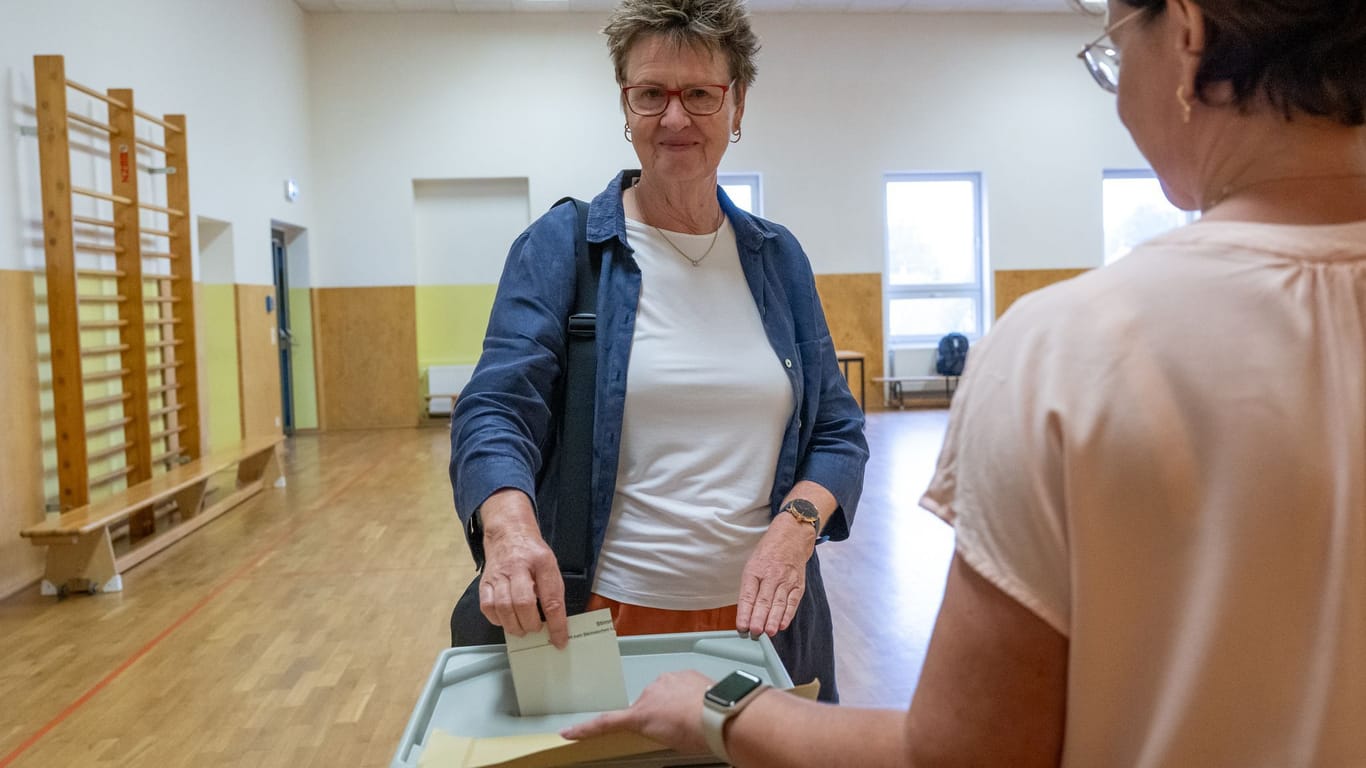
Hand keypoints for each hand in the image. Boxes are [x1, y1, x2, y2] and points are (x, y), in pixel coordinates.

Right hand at [478, 489, 568, 648]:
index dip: (557, 624)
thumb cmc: (532, 553)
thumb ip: (552, 590)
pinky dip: (497, 619)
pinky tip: (506, 620)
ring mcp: (498, 575)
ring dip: (514, 625)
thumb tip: (555, 622)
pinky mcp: (485, 582)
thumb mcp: (550, 565)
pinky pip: (487, 606)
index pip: (551, 599)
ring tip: (522, 629)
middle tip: (536, 629)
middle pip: (523, 603)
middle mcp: (518, 567)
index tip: (560, 641)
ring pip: (503, 607)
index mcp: (541, 562)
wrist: (509, 532)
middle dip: (531, 623)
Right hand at [560, 670, 712, 754]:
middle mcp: (649, 693)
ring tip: (692, 716)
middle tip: (676, 728)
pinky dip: (686, 693)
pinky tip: (699, 704)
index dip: (585, 729)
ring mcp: (667, 681)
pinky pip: (679, 684)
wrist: (721, 714)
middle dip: (656, 715)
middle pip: (644, 706)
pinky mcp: (683, 672)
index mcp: (641, 714)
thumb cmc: (696, 733)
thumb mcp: (669, 741)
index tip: (569, 732)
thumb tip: (661, 729)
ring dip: (673, 702)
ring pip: (663, 693)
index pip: (606, 723)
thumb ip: (656, 731)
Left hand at [736, 514, 813, 638]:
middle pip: (764, 600)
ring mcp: (786, 580)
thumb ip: (749, 588)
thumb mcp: (752, 565)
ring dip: (773, 619)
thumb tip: (746, 614)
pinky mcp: (798, 585)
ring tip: (768, 632)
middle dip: (759, 618)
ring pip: (778, 603)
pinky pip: (792, 602)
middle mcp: (771, 575)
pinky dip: (787, 615)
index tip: (741, 626)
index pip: (748, 594)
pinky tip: (782, 625)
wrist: (792, 538)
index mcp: (754, 571)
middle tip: (755, 632)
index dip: (744, 612)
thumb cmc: (768, 554)